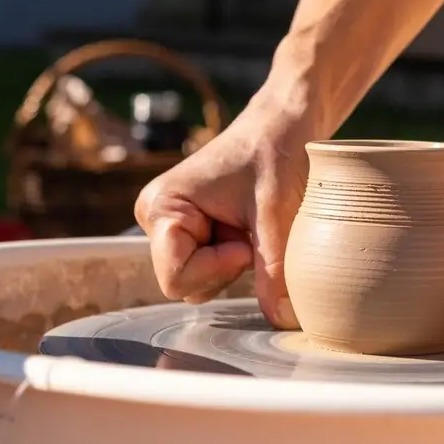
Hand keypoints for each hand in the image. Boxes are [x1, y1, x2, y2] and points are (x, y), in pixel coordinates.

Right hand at [134, 101, 312, 328]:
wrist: (286, 122)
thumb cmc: (276, 152)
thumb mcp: (278, 214)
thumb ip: (277, 271)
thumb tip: (283, 320)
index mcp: (161, 207)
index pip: (175, 278)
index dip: (218, 269)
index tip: (245, 239)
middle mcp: (157, 218)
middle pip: (184, 285)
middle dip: (225, 269)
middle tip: (251, 229)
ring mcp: (173, 226)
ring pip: (199, 282)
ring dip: (233, 265)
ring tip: (250, 224)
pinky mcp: (193, 231)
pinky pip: (210, 269)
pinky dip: (237, 259)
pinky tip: (248, 228)